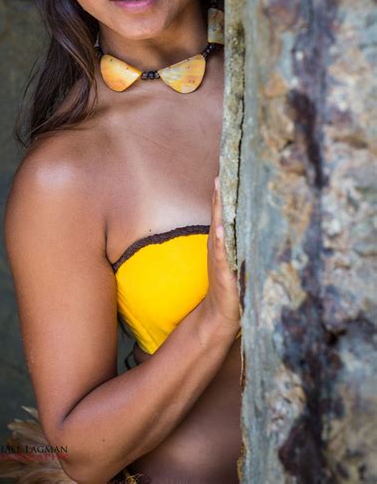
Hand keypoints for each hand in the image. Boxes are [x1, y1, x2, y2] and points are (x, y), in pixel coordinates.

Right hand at [203, 175, 240, 331]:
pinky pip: (220, 252)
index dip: (225, 192)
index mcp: (223, 241)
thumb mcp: (242, 261)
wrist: (220, 314)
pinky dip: (219, 239)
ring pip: (217, 226)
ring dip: (217, 208)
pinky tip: (219, 228)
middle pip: (218, 213)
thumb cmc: (234, 288)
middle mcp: (218, 245)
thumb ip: (247, 245)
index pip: (223, 212)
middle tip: (222, 171)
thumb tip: (268, 228)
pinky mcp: (222, 271)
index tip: (228, 170)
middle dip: (220, 192)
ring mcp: (218, 256)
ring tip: (218, 188)